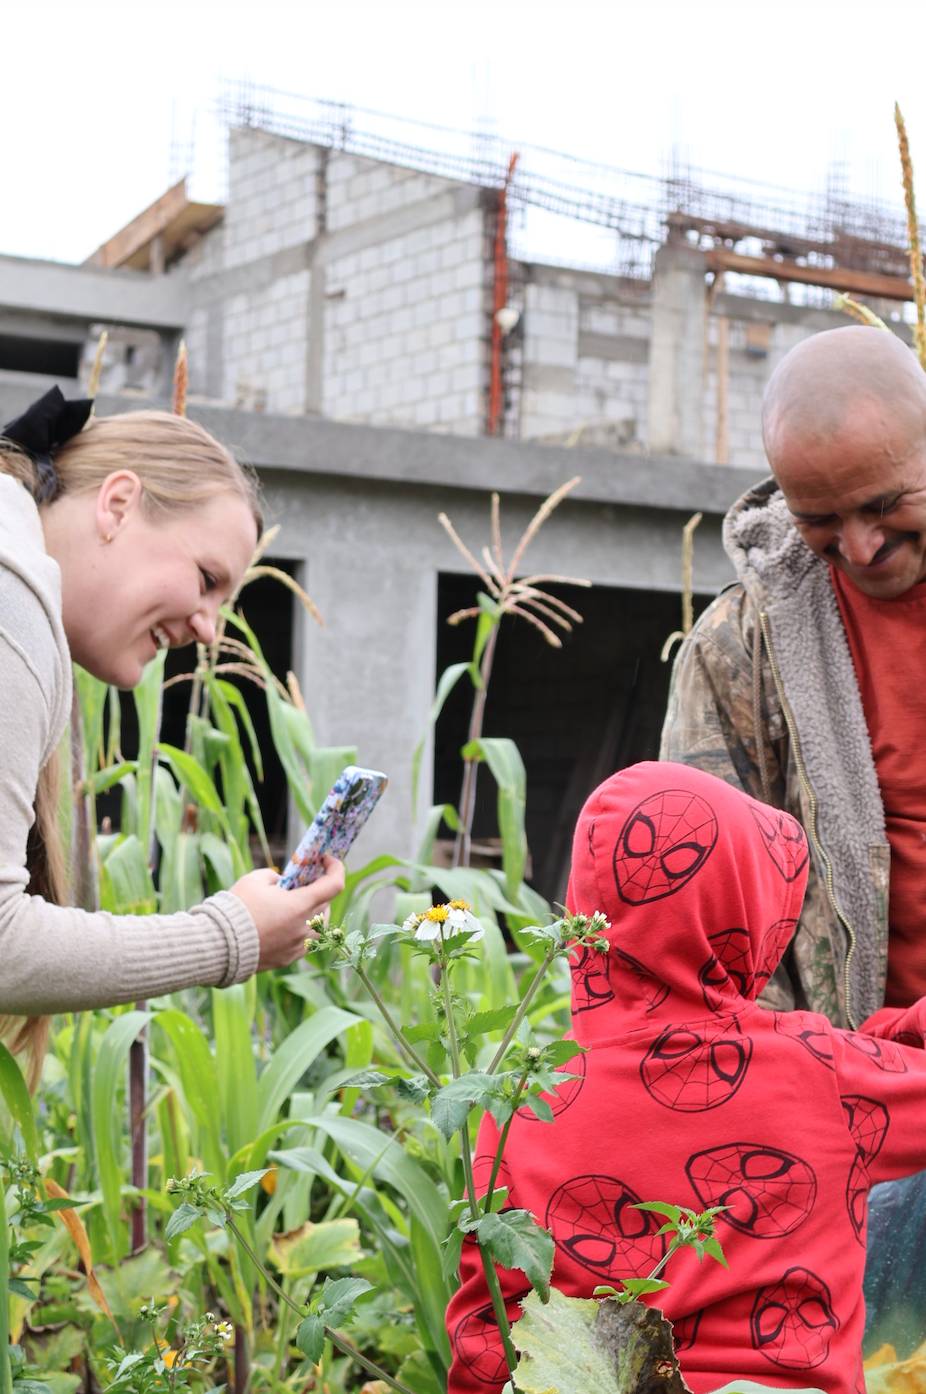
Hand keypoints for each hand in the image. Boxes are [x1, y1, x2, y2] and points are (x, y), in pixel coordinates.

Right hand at [230, 855, 345, 970]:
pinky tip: (289, 924)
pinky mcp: (288, 958)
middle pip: (326, 904)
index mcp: (300, 906)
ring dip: (314, 912)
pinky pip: (306, 942)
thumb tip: (280, 883)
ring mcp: (298, 946)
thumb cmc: (237, 909)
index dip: (336, 868)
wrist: (219, 945)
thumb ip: (273, 877)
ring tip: (298, 904)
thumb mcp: (255, 880)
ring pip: (319, 926)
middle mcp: (304, 928)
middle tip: (304, 882)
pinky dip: (303, 930)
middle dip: (319, 890)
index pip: (334, 884)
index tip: (326, 860)